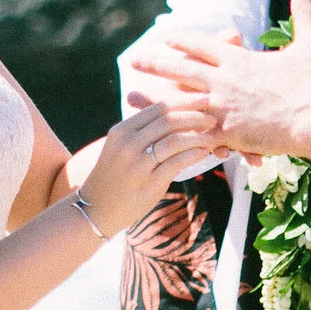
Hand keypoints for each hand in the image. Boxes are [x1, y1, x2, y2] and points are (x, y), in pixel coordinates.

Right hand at [75, 102, 209, 232]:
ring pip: (175, 141)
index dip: (184, 102)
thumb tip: (175, 115)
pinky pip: (177, 164)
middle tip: (213, 118)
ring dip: (198, 137)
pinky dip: (194, 155)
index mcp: (121, 131)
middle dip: (195, 117)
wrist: (97, 209)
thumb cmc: (113, 175)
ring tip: (212, 137)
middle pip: (168, 121)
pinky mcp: (148, 184)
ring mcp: (137, 165)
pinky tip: (204, 153)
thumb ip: (141, 131)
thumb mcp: (120, 147)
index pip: (157, 108)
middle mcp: (127, 144)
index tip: (202, 100)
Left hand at [131, 0, 310, 158]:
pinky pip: (195, 133)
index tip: (167, 38)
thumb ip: (303, 16)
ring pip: (179, 102)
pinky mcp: (226, 133)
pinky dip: (176, 134)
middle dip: (156, 65)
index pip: (203, 46)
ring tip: (131, 97)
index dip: (184, 41)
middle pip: (181, 70)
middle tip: (134, 61)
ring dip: (153, 100)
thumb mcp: (309, 44)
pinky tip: (158, 136)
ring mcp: (221, 108)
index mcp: (237, 60)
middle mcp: (223, 81)